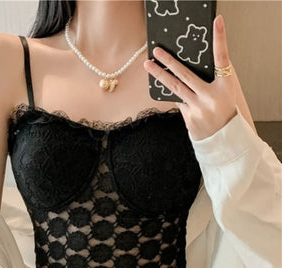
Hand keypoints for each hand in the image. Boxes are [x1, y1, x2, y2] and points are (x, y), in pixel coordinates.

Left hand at [144, 14, 237, 139]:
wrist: (224, 138)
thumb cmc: (224, 110)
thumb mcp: (226, 91)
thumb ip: (212, 78)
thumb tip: (190, 64)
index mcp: (225, 86)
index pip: (222, 58)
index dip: (221, 39)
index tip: (217, 22)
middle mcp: (210, 96)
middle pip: (186, 75)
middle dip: (169, 61)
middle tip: (156, 51)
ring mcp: (198, 108)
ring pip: (175, 88)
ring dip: (160, 75)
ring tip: (148, 65)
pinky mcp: (188, 118)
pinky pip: (177, 101)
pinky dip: (173, 94)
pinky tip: (165, 89)